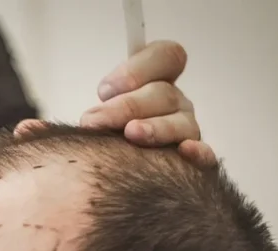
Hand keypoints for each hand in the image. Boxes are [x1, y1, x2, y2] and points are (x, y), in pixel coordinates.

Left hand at [79, 40, 215, 166]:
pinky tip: (184, 151)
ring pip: (181, 122)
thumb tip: (72, 115)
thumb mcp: (97, 112)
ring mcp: (186, 129)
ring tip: (131, 134)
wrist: (107, 168)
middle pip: (164, 93)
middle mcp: (174, 101)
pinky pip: (205, 155)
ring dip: (155, 127)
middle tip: (95, 121)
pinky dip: (198, 152)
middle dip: (128, 106)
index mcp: (157, 79)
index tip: (104, 90)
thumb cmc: (104, 134)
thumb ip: (98, 103)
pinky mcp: (194, 159)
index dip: (138, 69)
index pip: (166, 56)